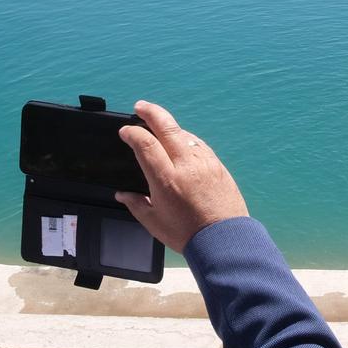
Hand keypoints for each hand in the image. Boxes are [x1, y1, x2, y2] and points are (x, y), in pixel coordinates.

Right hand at [115, 101, 248, 252]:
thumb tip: (122, 194)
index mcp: (166, 179)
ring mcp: (204, 162)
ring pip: (184, 134)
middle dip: (150, 112)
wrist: (224, 240)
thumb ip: (135, 204)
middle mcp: (186, 165)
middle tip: (140, 107)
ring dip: (169, 127)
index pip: (145, 144)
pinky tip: (181, 144)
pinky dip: (186, 140)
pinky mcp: (218, 165)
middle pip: (166, 126)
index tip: (125, 132)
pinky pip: (199, 145)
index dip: (132, 133)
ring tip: (159, 129)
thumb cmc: (187, 234)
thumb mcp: (154, 222)